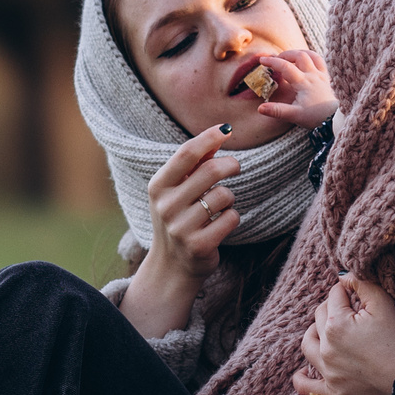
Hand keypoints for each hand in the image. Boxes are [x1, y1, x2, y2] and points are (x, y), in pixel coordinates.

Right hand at [118, 128, 242, 337]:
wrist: (172, 265)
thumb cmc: (178, 218)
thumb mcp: (176, 190)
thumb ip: (194, 164)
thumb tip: (219, 133)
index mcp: (158, 186)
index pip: (186, 154)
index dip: (208, 138)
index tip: (226, 129)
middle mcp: (166, 206)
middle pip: (210, 171)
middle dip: (230, 164)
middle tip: (235, 166)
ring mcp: (181, 227)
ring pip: (224, 196)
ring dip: (229, 198)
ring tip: (219, 207)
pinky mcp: (200, 245)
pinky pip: (231, 218)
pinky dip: (232, 217)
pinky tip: (220, 224)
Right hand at [252, 49, 338, 131]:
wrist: (336, 120)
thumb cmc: (316, 118)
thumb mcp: (294, 115)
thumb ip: (277, 110)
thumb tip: (260, 108)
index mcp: (304, 82)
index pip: (285, 66)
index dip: (272, 62)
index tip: (262, 61)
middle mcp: (313, 75)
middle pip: (299, 55)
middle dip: (285, 54)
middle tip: (276, 59)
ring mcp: (322, 75)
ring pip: (312, 55)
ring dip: (299, 53)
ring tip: (290, 57)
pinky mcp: (328, 78)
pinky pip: (321, 61)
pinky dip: (312, 57)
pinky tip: (306, 61)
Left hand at [291, 274, 394, 394]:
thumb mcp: (384, 305)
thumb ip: (361, 285)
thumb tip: (343, 275)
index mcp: (337, 324)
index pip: (333, 296)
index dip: (346, 291)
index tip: (356, 295)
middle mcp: (326, 348)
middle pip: (319, 317)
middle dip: (333, 308)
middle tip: (350, 311)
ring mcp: (328, 372)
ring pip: (308, 344)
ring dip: (315, 333)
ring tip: (326, 331)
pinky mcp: (334, 391)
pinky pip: (306, 386)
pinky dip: (301, 378)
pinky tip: (303, 371)